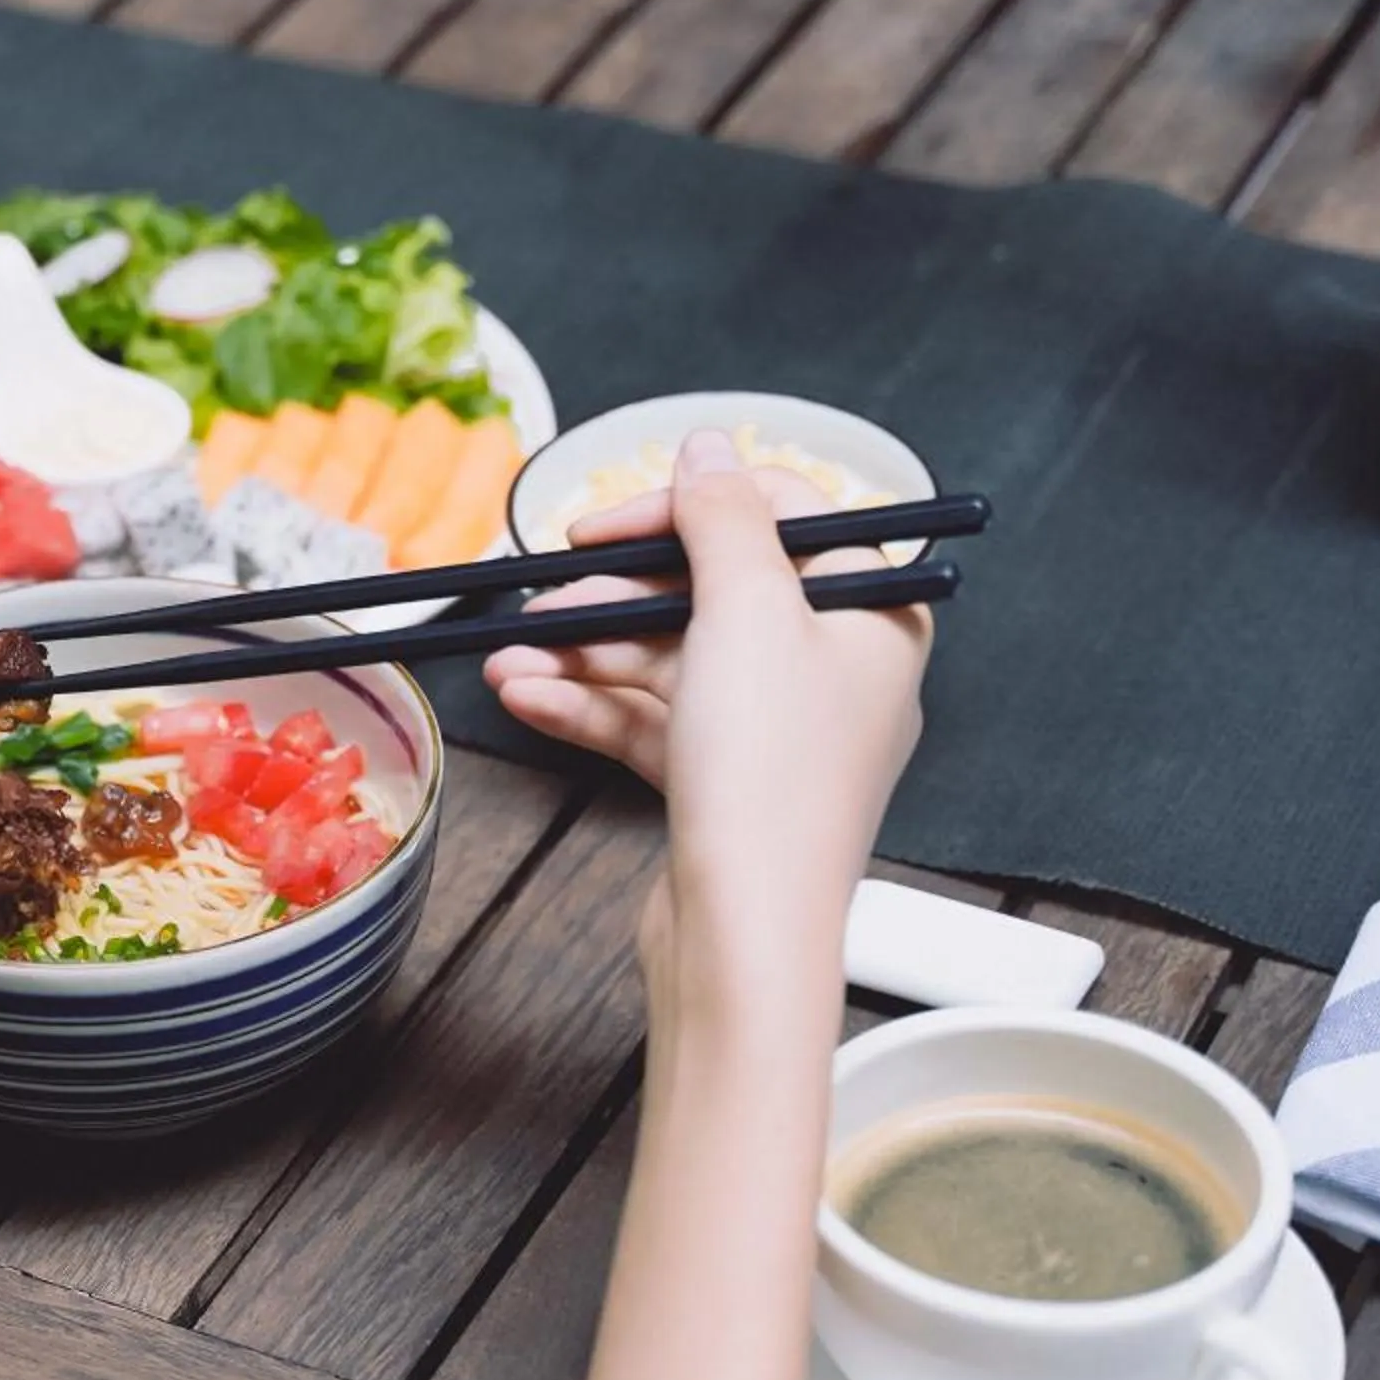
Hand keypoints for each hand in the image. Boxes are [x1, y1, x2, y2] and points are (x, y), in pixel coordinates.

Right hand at [485, 429, 931, 989]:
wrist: (745, 935)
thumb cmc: (771, 778)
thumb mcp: (748, 611)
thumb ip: (724, 516)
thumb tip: (710, 444)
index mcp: (871, 616)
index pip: (779, 518)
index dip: (684, 508)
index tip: (603, 525)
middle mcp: (832, 670)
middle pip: (712, 591)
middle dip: (614, 595)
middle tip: (546, 597)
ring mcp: (774, 732)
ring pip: (668, 659)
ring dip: (582, 653)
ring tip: (508, 659)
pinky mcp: (722, 784)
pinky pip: (649, 721)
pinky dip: (587, 706)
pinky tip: (523, 697)